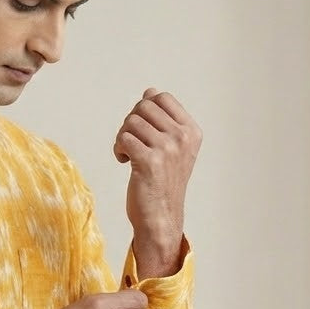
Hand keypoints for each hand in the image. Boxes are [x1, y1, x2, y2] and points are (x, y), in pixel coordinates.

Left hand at [114, 89, 201, 276]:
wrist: (160, 217)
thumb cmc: (162, 182)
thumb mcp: (170, 148)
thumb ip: (162, 120)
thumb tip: (150, 91)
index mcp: (191, 131)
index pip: (161, 97)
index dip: (144, 109)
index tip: (143, 130)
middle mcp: (182, 137)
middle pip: (143, 107)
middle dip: (131, 123)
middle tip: (132, 144)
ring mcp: (167, 149)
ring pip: (131, 122)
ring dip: (123, 137)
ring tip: (129, 154)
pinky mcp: (149, 161)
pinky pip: (123, 139)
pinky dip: (118, 149)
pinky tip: (124, 162)